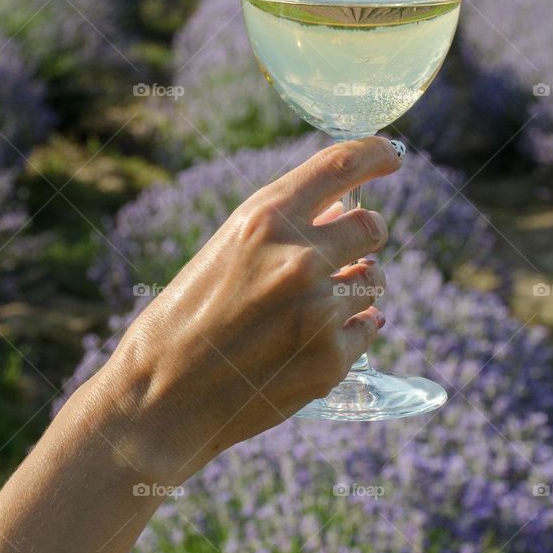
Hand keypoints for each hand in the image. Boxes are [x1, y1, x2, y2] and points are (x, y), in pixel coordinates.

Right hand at [91, 137, 400, 485]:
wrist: (162, 398)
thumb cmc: (187, 318)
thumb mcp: (226, 251)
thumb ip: (283, 228)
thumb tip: (345, 213)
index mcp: (264, 219)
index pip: (341, 165)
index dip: (375, 153)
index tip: (391, 155)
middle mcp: (299, 258)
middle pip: (373, 227)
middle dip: (364, 237)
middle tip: (343, 254)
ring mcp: (320, 311)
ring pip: (374, 281)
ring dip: (355, 287)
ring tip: (306, 310)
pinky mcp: (331, 359)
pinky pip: (368, 328)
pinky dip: (347, 332)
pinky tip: (306, 343)